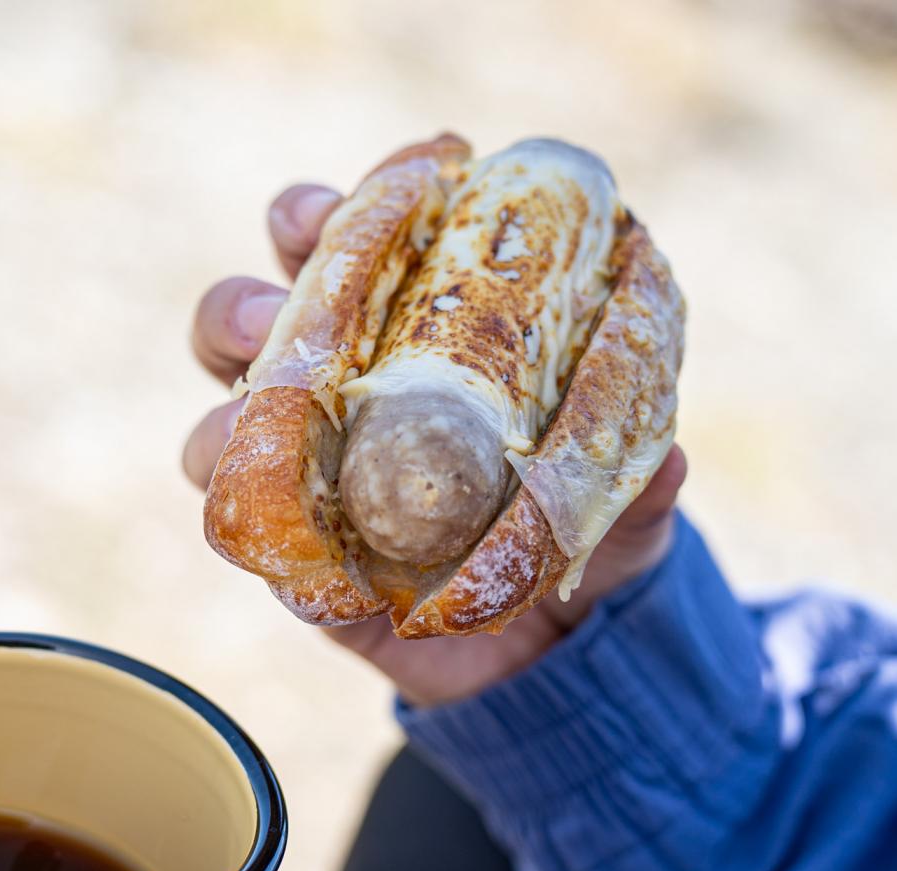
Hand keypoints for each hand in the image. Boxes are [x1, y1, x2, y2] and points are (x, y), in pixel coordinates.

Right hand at [184, 184, 687, 706]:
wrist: (552, 657)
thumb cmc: (581, 538)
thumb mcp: (625, 503)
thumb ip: (636, 479)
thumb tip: (669, 461)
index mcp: (414, 337)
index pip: (363, 245)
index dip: (359, 206)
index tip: (396, 187)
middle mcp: (342, 390)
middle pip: (257, 314)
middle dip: (250, 296)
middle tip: (280, 307)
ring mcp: (306, 472)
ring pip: (227, 415)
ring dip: (229, 406)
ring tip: (264, 414)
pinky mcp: (294, 556)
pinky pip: (240, 524)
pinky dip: (250, 516)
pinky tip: (292, 526)